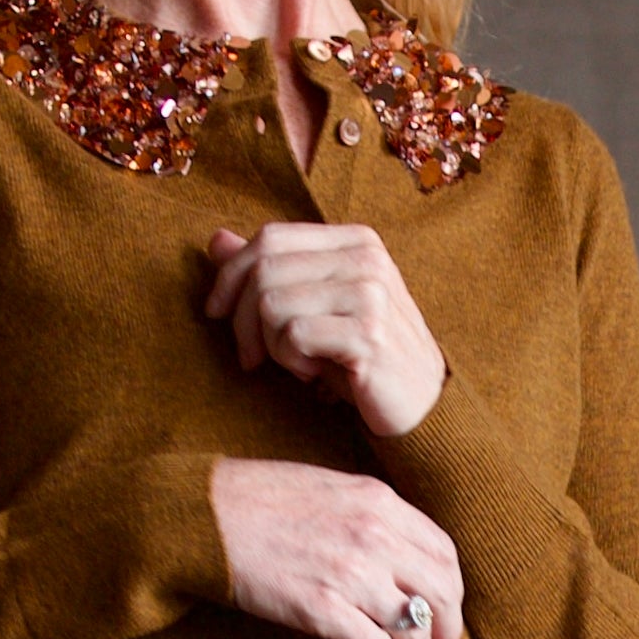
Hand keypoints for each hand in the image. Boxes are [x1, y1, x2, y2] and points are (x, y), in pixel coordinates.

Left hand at [202, 223, 446, 442]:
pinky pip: (293, 336)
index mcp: (354, 240)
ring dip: (271, 345)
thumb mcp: (315, 306)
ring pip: (273, 303)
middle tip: (250, 356)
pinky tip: (315, 374)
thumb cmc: (362, 354)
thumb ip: (270, 270)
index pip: (270, 237)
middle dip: (241, 318)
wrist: (423, 402)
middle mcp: (365, 258)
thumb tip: (216, 241)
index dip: (230, 274)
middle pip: (264, 269)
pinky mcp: (368, 333)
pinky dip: (291, 362)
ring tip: (298, 363)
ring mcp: (369, 293)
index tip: (215, 312)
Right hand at [208, 459, 465, 638]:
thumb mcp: (330, 487)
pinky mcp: (322, 610)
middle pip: (441, 592)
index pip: (443, 553)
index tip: (447, 610)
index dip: (453, 590)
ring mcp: (350, 574)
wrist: (205, 516)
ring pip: (413, 626)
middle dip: (449, 629)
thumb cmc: (258, 499)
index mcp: (379, 502)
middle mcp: (374, 536)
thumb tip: (399, 549)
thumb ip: (370, 513)